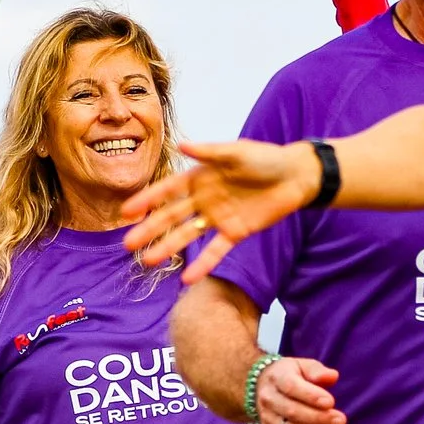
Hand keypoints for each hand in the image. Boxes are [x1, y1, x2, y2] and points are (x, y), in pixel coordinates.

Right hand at [123, 140, 321, 279]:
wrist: (297, 177)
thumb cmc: (267, 158)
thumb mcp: (237, 153)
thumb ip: (210, 152)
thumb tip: (181, 145)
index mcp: (201, 178)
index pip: (167, 191)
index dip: (147, 200)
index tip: (126, 212)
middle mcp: (205, 199)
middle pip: (171, 217)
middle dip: (150, 230)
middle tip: (128, 244)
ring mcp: (219, 217)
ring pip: (188, 235)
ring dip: (168, 248)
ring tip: (148, 261)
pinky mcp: (236, 232)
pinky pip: (216, 250)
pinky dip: (203, 263)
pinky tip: (187, 278)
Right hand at [255, 357, 346, 423]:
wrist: (260, 388)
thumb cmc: (290, 375)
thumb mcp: (302, 366)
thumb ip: (317, 371)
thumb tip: (332, 376)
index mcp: (277, 378)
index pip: (291, 387)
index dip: (311, 396)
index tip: (331, 402)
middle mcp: (269, 399)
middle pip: (293, 412)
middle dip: (319, 419)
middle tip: (341, 421)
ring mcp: (268, 419)